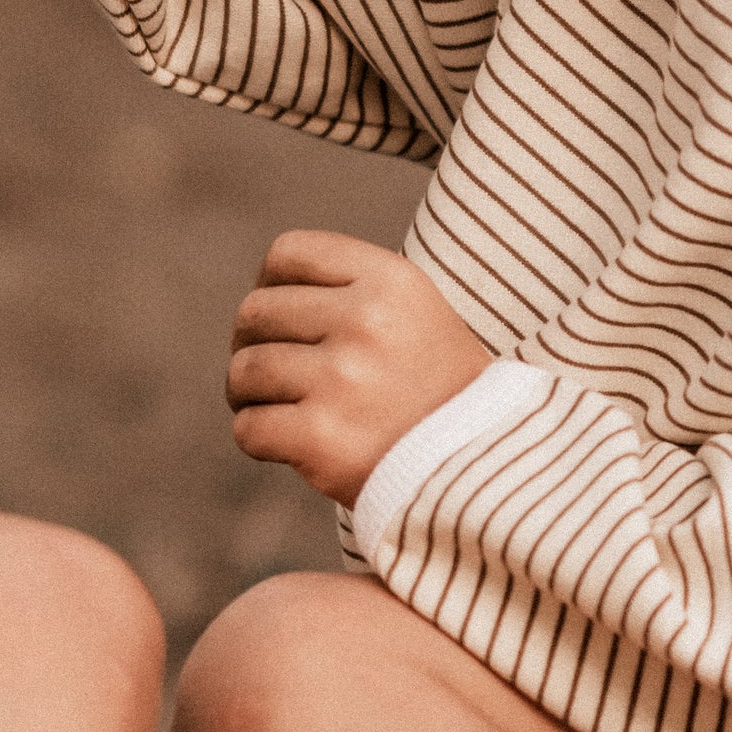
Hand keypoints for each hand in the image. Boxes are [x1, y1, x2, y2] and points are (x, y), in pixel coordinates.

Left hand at [227, 230, 491, 505]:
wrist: (486, 477)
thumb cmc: (436, 391)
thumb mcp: (413, 313)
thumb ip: (346, 291)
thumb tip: (259, 293)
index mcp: (390, 281)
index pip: (287, 253)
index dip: (269, 284)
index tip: (283, 318)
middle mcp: (366, 322)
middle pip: (256, 311)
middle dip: (251, 342)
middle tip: (270, 371)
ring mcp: (343, 381)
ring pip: (245, 369)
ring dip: (245, 392)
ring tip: (272, 406)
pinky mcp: (322, 439)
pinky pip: (248, 427)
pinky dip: (256, 436)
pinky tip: (284, 443)